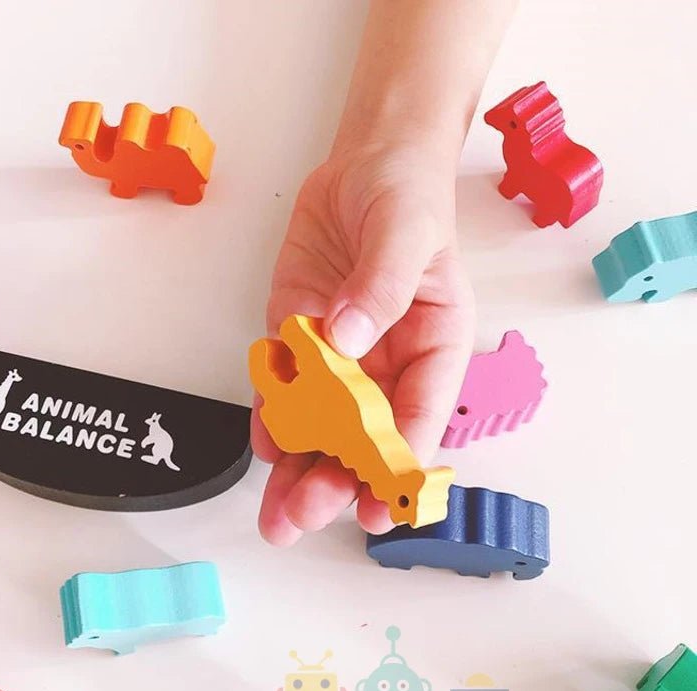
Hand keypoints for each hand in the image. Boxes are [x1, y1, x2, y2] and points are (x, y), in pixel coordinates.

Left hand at [251, 141, 475, 545]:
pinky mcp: (298, 335)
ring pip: (320, 426)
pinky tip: (264, 444)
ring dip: (298, 468)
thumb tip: (349, 342)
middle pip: (362, 437)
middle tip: (304, 518)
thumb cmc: (407, 197)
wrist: (367, 165)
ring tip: (277, 515)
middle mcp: (386, 362)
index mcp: (432, 346)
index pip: (418, 416)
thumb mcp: (405, 232)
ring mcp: (339, 355)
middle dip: (335, 481)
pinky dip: (272, 416)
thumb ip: (382, 286)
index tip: (375, 510)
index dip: (396, 467)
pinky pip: (285, 386)